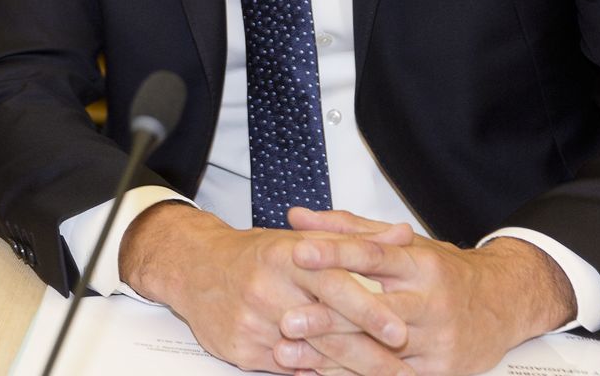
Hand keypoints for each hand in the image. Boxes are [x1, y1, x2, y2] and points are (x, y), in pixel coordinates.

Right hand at [119, 202, 414, 373]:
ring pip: (309, 355)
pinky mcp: (240, 349)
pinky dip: (316, 374)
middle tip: (405, 371)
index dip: (368, 310)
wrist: (194, 268)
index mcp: (285, 256)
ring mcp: (251, 322)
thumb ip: (356, 241)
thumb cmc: (256, 254)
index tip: (400, 332)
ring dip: (349, 372)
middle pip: (325, 328)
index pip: (333, 284)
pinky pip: (287, 369)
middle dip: (370, 354)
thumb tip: (404, 236)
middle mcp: (267, 288)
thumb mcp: (303, 240)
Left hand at [277, 208, 574, 375]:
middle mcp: (431, 302)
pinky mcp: (440, 371)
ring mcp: (438, 340)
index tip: (298, 251)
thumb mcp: (405, 244)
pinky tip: (319, 374)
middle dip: (328, 317)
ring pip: (379, 351)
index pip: (374, 255)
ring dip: (330, 356)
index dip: (335, 253)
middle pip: (375, 309)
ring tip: (288, 353)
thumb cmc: (445, 272)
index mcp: (421, 264)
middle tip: (287, 319)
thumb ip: (348, 230)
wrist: (506, 303)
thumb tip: (298, 216)